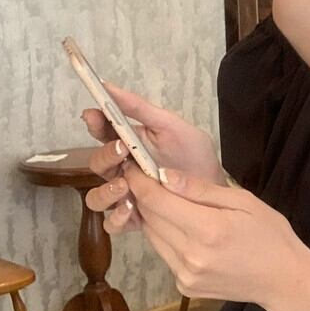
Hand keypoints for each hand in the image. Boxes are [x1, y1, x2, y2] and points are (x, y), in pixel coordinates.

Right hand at [83, 81, 223, 235]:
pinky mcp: (135, 218)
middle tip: (123, 150)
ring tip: (125, 185)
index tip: (94, 115)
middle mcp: (122, 170)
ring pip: (97, 197)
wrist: (215, 187)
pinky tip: (131, 209)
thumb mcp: (171, 125)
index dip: (94, 122)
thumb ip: (140, 108)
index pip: (102, 132)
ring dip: (106, 190)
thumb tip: (109, 86)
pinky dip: (116, 218)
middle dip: (105, 155)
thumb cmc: (194, 155)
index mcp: (128, 143)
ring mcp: (127, 195)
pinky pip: (113, 223)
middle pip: (96, 164)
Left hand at [123, 163, 309, 310]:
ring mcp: (185, 275)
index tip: (132, 166)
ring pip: (153, 237)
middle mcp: (190, 255)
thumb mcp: (243, 201)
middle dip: (144, 196)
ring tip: (167, 202)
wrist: (284, 280)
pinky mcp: (184, 287)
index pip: (156, 201)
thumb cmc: (270, 234)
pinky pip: (165, 255)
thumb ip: (201, 190)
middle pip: (149, 219)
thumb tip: (164, 175)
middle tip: (148, 179)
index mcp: (207, 229)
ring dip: (154, 217)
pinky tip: (185, 230)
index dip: (139, 181)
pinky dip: (167, 238)